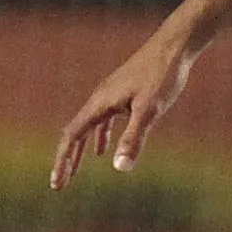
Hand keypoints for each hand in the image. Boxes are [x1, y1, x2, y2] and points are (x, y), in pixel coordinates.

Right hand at [50, 36, 193, 189]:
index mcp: (100, 103)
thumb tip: (119, 168)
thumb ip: (133, 138)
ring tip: (75, 171)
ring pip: (88, 128)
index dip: (62, 161)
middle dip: (67, 159)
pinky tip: (101, 150)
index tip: (57, 184)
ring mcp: (110, 96)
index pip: (72, 136)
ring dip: (80, 150)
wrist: (174, 47)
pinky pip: (103, 120)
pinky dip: (99, 137)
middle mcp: (99, 99)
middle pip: (75, 133)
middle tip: (60, 184)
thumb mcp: (149, 110)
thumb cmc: (162, 75)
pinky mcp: (122, 94)